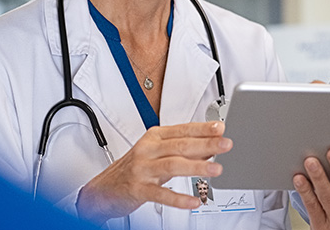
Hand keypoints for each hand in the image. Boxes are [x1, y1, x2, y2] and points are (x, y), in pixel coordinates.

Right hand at [76, 121, 231, 222]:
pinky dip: (179, 198)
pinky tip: (194, 201)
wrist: (103, 190)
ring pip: (173, 165)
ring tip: (216, 169)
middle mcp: (148, 150)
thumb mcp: (156, 154)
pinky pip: (161, 194)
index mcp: (154, 137)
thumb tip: (209, 149)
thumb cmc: (133, 169)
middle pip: (181, 145)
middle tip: (225, 145)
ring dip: (197, 167)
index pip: (182, 130)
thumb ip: (181, 151)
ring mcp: (142, 169)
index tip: (221, 128)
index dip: (202, 128)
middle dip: (206, 145)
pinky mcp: (138, 189)